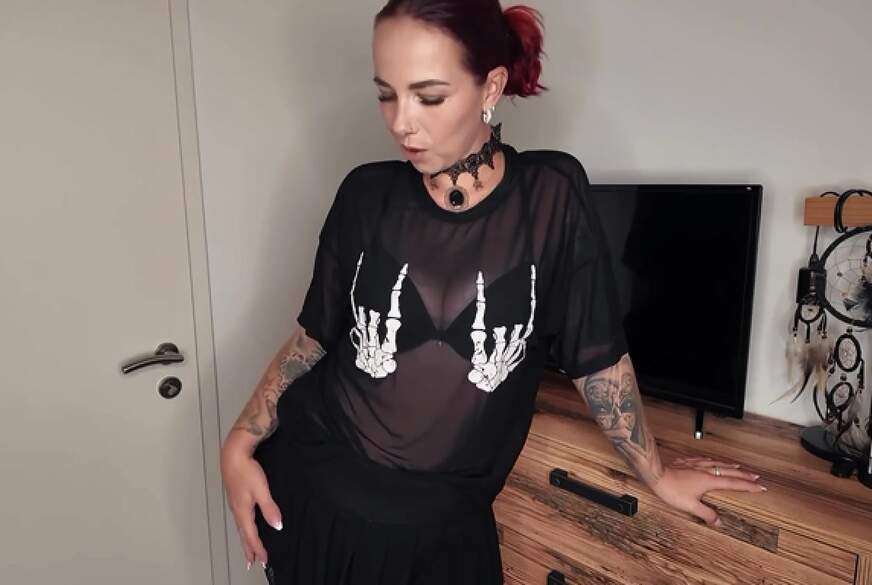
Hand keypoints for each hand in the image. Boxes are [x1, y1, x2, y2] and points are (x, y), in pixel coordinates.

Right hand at [220, 440, 282, 570]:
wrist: (233, 454)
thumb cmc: (246, 470)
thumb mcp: (261, 490)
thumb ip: (269, 508)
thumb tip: (277, 525)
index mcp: (243, 511)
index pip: (251, 536)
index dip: (258, 549)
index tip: (264, 560)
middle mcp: (237, 510)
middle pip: (243, 535)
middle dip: (248, 550)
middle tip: (252, 563)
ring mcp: (235, 504)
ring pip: (241, 528)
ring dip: (246, 540)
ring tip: (249, 549)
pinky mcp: (236, 497)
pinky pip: (240, 519)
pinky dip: (244, 528)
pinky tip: (247, 526)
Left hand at [649, 456, 765, 527]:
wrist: (656, 474)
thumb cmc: (672, 490)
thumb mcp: (690, 506)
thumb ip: (706, 514)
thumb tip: (719, 522)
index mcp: (710, 481)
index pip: (734, 484)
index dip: (748, 486)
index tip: (760, 487)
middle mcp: (706, 471)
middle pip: (729, 472)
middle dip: (744, 475)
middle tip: (756, 477)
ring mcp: (696, 465)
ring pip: (718, 463)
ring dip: (730, 466)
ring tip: (738, 467)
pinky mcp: (687, 462)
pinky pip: (705, 459)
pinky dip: (713, 460)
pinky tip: (711, 460)